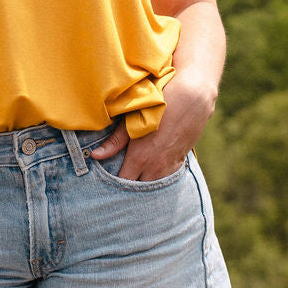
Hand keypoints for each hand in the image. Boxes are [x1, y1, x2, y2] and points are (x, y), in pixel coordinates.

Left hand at [89, 69, 215, 181]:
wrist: (192, 98)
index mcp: (139, 158)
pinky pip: (168, 178)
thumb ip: (114, 142)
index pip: (123, 183)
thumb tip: (95, 156)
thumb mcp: (133, 120)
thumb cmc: (159, 105)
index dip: (114, 184)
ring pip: (154, 186)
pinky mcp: (181, 160)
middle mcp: (155, 167)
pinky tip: (154, 168)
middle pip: (138, 189)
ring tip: (138, 175)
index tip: (108, 179)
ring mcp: (170, 166)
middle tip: (121, 179)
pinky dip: (160, 177)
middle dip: (129, 186)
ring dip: (146, 182)